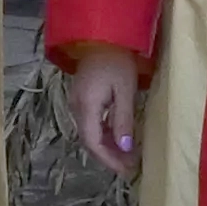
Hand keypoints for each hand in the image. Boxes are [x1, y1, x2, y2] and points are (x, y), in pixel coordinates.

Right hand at [70, 53, 141, 177]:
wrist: (103, 35)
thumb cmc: (118, 61)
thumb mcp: (125, 90)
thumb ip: (123, 119)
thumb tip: (125, 148)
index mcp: (86, 106)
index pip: (93, 143)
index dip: (109, 160)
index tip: (126, 170)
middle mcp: (76, 107)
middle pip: (89, 141)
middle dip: (109, 156)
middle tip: (130, 166)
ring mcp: (77, 102)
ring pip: (90, 133)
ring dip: (107, 146)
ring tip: (128, 156)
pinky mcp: (82, 97)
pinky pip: (91, 123)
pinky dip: (104, 134)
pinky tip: (119, 137)